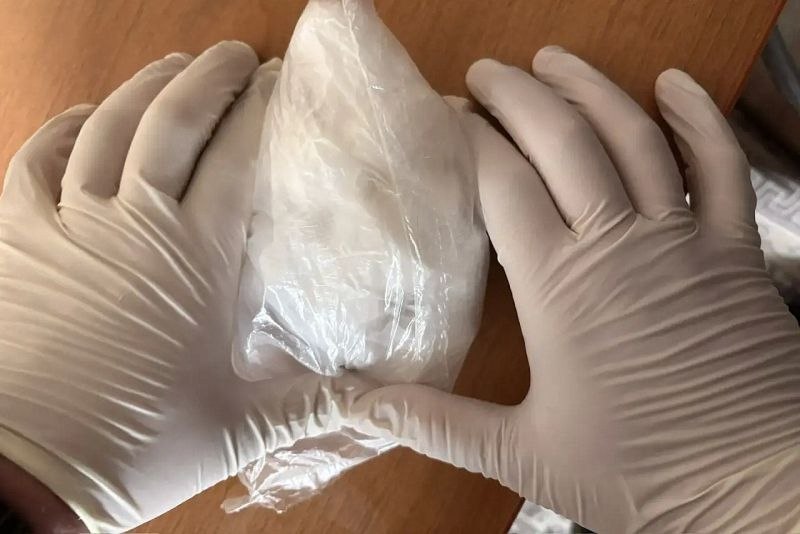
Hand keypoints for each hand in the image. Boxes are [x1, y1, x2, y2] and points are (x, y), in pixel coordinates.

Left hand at [0, 41, 365, 531]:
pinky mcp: (17, 238)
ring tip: (173, 67)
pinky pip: (34, 159)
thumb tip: (381, 400)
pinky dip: (63, 127)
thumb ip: (313, 403)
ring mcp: (66, 224)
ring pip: (106, 128)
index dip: (260, 113)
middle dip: (209, 78)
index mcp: (192, 261)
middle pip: (171, 123)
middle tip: (236, 56)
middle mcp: (131, 225)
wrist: (23, 478)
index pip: (234, 160)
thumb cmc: (137, 448)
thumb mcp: (238, 428)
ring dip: (143, 88)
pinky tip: (85, 117)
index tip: (281, 85)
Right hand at [353, 47, 799, 532]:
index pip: (501, 181)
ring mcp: (681, 238)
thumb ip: (437, 423)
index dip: (468, 140)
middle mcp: (616, 242)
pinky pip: (719, 166)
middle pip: (561, 140)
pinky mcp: (732, 249)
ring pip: (633, 136)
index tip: (442, 119)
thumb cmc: (637, 471)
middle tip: (485, 73)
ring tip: (552, 59)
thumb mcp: (522, 455)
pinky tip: (674, 85)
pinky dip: (699, 119)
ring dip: (590, 89)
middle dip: (517, 96)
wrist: (754, 487)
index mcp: (558, 284)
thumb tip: (359, 406)